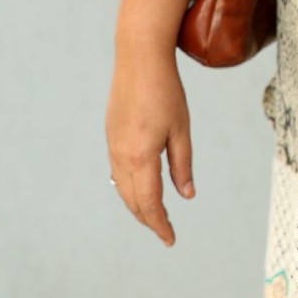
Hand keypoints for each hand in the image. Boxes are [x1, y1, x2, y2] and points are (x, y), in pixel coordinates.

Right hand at [106, 0, 197, 245]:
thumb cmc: (165, 91)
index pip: (149, 203)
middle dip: (148, 219)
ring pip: (121, 188)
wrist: (138, 58)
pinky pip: (116, 172)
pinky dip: (128, 187)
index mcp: (141, 157)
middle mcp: (121, 156)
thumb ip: (182, 165)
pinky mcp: (110, 136)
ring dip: (136, 205)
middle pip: (132, 201)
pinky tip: (138, 187)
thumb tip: (186, 195)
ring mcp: (112, 146)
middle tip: (165, 231)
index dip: (160, 224)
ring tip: (154, 214)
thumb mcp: (181, 129)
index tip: (170, 239)